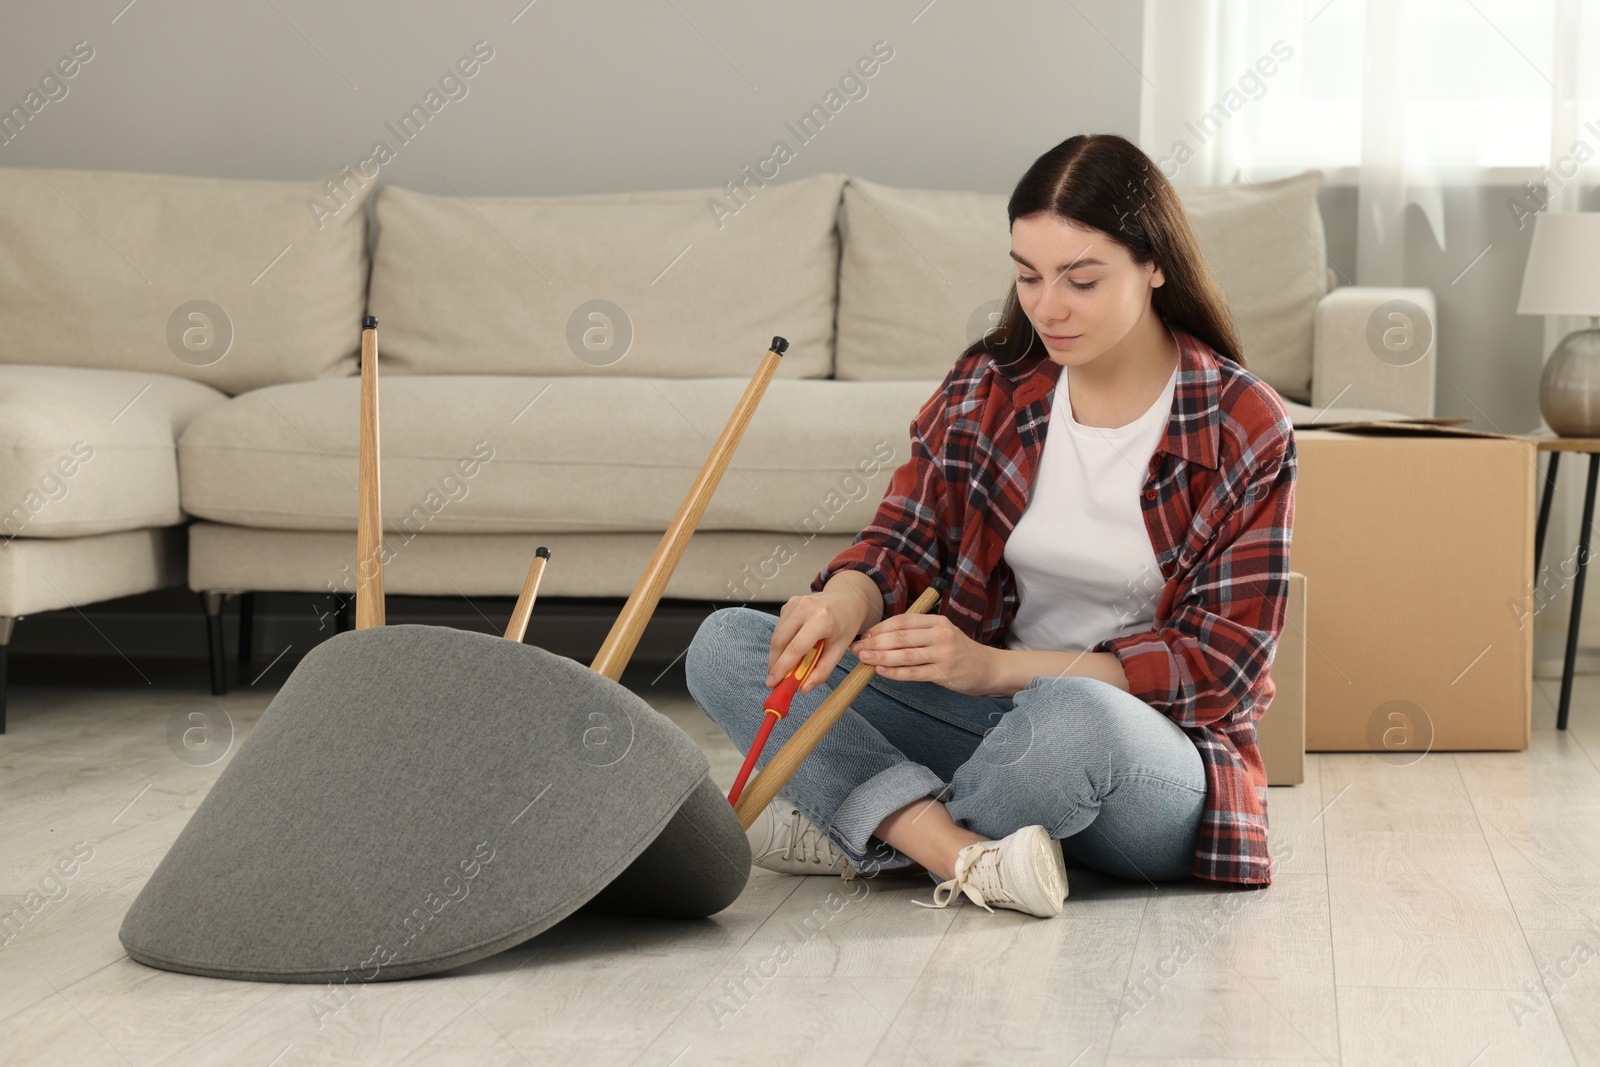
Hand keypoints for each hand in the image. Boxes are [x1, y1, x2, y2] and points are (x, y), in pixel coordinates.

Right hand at [765, 589, 870, 695]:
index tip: (773, 683)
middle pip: (780, 642)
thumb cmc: (845, 625)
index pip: (795, 648)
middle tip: (775, 680)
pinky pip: (779, 628)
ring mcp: (794, 603)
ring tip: (783, 666)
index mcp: (821, 619)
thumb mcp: (840, 650)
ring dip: (776, 654)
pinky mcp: (788, 604)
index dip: (782, 668)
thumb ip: (822, 671)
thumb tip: (804, 688)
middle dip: (775, 663)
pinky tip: (791, 648)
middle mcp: (805, 608)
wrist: (847, 599)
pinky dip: (781, 642)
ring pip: (776, 636)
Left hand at [848, 614, 996, 696]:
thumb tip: (882, 638)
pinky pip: (913, 673)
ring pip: (905, 655)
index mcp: (938, 621)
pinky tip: (880, 671)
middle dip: (875, 642)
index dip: (880, 628)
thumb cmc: (960, 651)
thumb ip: (918, 633)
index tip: (864, 635)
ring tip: (863, 658)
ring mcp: (943, 654)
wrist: (989, 668)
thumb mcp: (943, 633)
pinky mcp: (944, 673)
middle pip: (901, 637)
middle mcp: (941, 635)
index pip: (903, 621)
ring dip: (880, 657)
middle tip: (856, 648)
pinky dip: (894, 672)